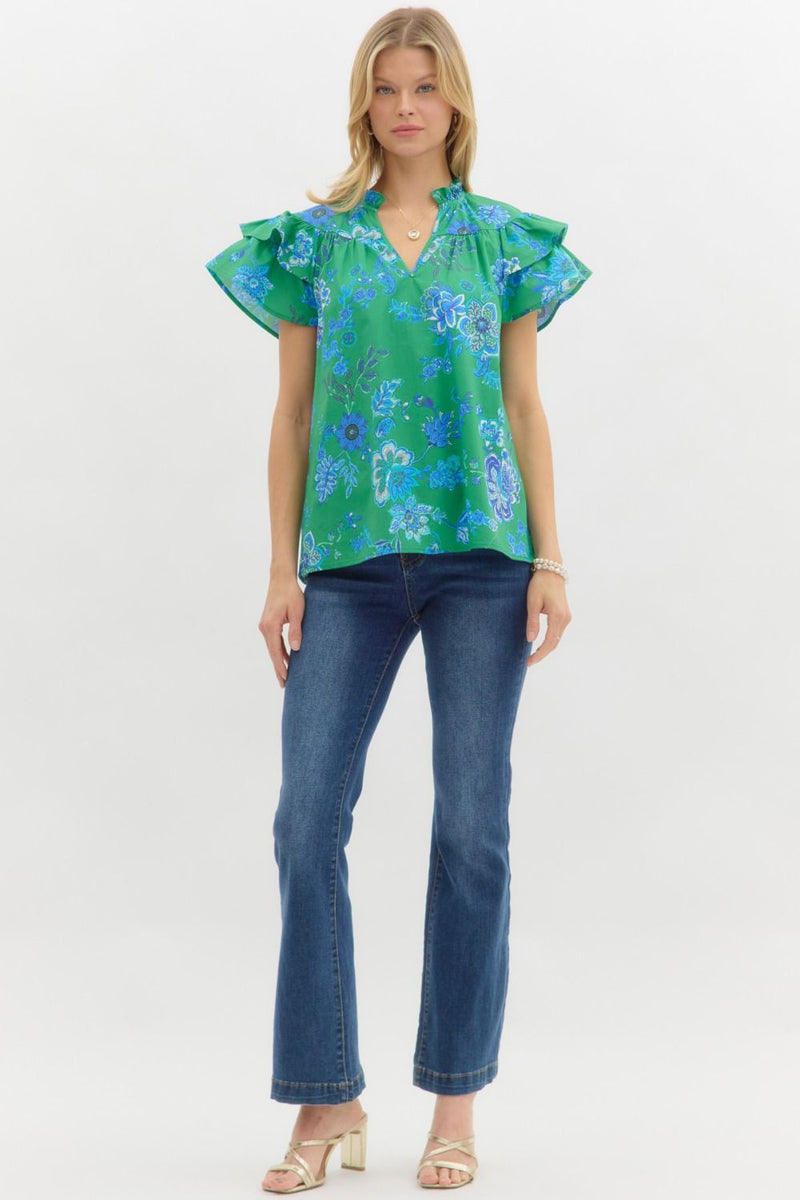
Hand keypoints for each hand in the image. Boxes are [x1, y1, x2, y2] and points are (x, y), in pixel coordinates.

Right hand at [258, 569, 304, 688]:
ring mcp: (264, 626)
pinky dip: (279, 651)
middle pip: (272, 653)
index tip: (285, 679)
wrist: (281, 579)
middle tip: (284, 685)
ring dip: (279, 661)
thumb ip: (296, 630)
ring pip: (272, 648)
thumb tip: (296, 649)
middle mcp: (264, 628)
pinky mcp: (268, 623)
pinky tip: (287, 658)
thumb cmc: (291, 594)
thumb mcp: (298, 612)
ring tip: (285, 676)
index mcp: (271, 626)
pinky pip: (273, 641)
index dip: (281, 667)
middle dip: (278, 669)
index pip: (276, 652)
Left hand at [526, 569, 570, 666]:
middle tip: (529, 662)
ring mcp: (567, 617)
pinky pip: (557, 632)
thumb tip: (531, 640)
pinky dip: (550, 640)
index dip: (539, 654)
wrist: (551, 570)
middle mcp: (565, 618)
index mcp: (558, 616)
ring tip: (533, 656)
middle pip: (555, 643)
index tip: (529, 662)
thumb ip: (532, 622)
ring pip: (557, 638)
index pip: (549, 642)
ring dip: (546, 648)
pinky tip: (540, 645)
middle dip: (542, 654)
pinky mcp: (565, 615)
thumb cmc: (540, 584)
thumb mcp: (532, 603)